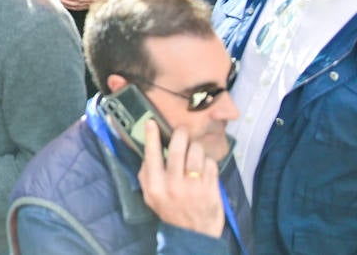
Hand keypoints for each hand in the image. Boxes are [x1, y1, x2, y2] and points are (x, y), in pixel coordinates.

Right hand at [137, 122, 224, 236]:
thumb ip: (146, 175)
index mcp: (155, 187)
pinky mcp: (211, 188)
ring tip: (194, 150)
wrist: (194, 234)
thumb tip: (147, 151)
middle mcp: (174, 185)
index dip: (152, 136)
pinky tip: (203, 166)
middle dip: (180, 134)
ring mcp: (194, 187)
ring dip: (195, 147)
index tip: (152, 122)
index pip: (152, 155)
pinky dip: (207, 160)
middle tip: (181, 131)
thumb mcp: (150, 197)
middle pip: (177, 149)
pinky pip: (210, 163)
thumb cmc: (170, 212)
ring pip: (196, 152)